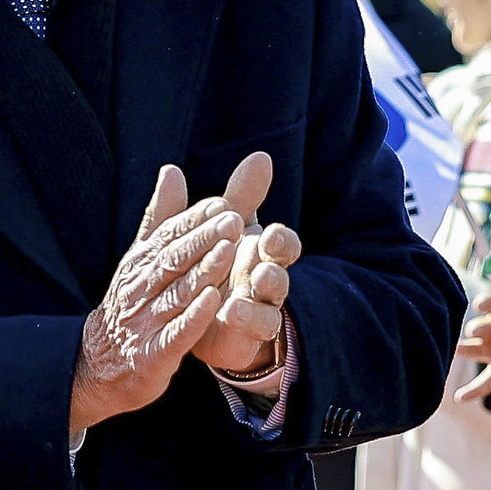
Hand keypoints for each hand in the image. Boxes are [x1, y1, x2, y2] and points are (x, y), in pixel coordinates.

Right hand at [70, 165, 240, 433]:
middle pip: (173, 260)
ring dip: (203, 271)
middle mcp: (140, 288)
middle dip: (203, 239)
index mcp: (140, 263)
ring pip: (177, 293)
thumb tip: (171, 169)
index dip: (194, 219)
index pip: (168, 236)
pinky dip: (195, 317)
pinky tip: (215, 301)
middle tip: (234, 220)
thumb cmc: (132, 303)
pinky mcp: (153, 353)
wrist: (99, 365)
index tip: (222, 203)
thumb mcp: (142, 258)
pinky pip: (176, 333)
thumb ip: (160, 217)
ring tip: (229, 252)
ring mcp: (145, 321)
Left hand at [188, 153, 303, 374]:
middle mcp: (267, 277)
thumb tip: (261, 156)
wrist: (207, 317)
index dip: (282, 238)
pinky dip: (248, 319)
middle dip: (278, 263)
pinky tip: (231, 311)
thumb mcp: (227, 228)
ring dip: (266, 291)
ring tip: (254, 282)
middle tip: (266, 256)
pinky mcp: (250, 333)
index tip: (270, 233)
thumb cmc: (222, 263)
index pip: (283, 242)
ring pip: (274, 300)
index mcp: (263, 251)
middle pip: (283, 269)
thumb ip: (241, 196)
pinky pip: (258, 327)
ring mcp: (262, 306)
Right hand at [456, 293, 490, 400]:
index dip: (485, 303)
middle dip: (477, 328)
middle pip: (480, 328)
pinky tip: (460, 397)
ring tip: (458, 350)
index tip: (481, 305)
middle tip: (477, 331)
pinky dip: (474, 391)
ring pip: (478, 351)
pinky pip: (487, 383)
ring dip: (467, 350)